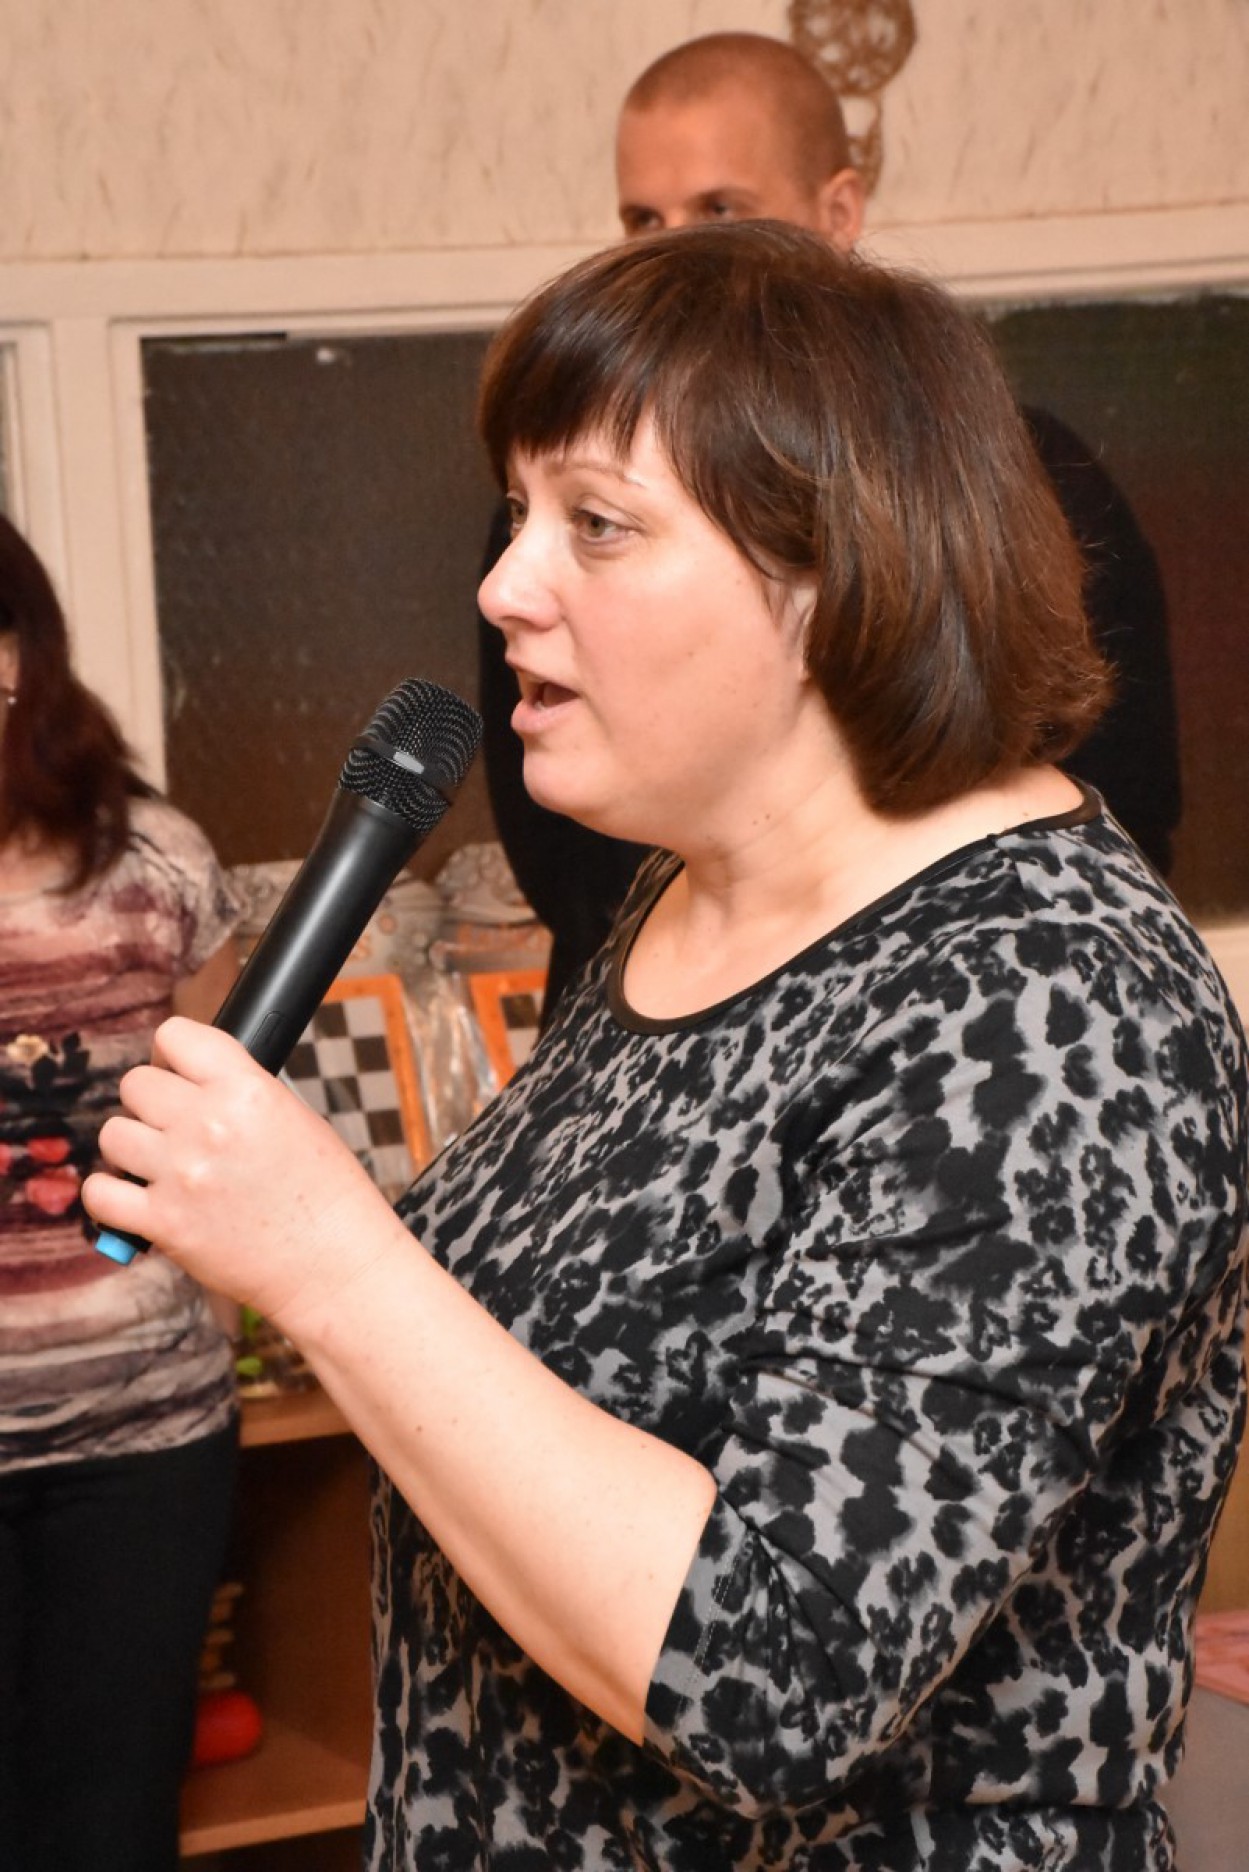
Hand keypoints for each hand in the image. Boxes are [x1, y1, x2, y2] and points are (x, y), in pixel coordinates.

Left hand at [83, 1017, 397, 1329]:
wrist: (334, 1264)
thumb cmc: (326, 1194)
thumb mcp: (295, 1118)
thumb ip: (238, 1094)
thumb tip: (188, 1085)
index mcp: (246, 1090)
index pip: (175, 1035)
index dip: (172, 1055)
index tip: (178, 1073)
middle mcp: (207, 1124)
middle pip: (135, 1084)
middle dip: (152, 1103)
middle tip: (175, 1128)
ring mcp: (181, 1174)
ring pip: (113, 1134)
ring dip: (132, 1148)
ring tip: (162, 1166)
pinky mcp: (163, 1223)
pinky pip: (100, 1193)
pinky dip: (111, 1195)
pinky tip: (137, 1198)